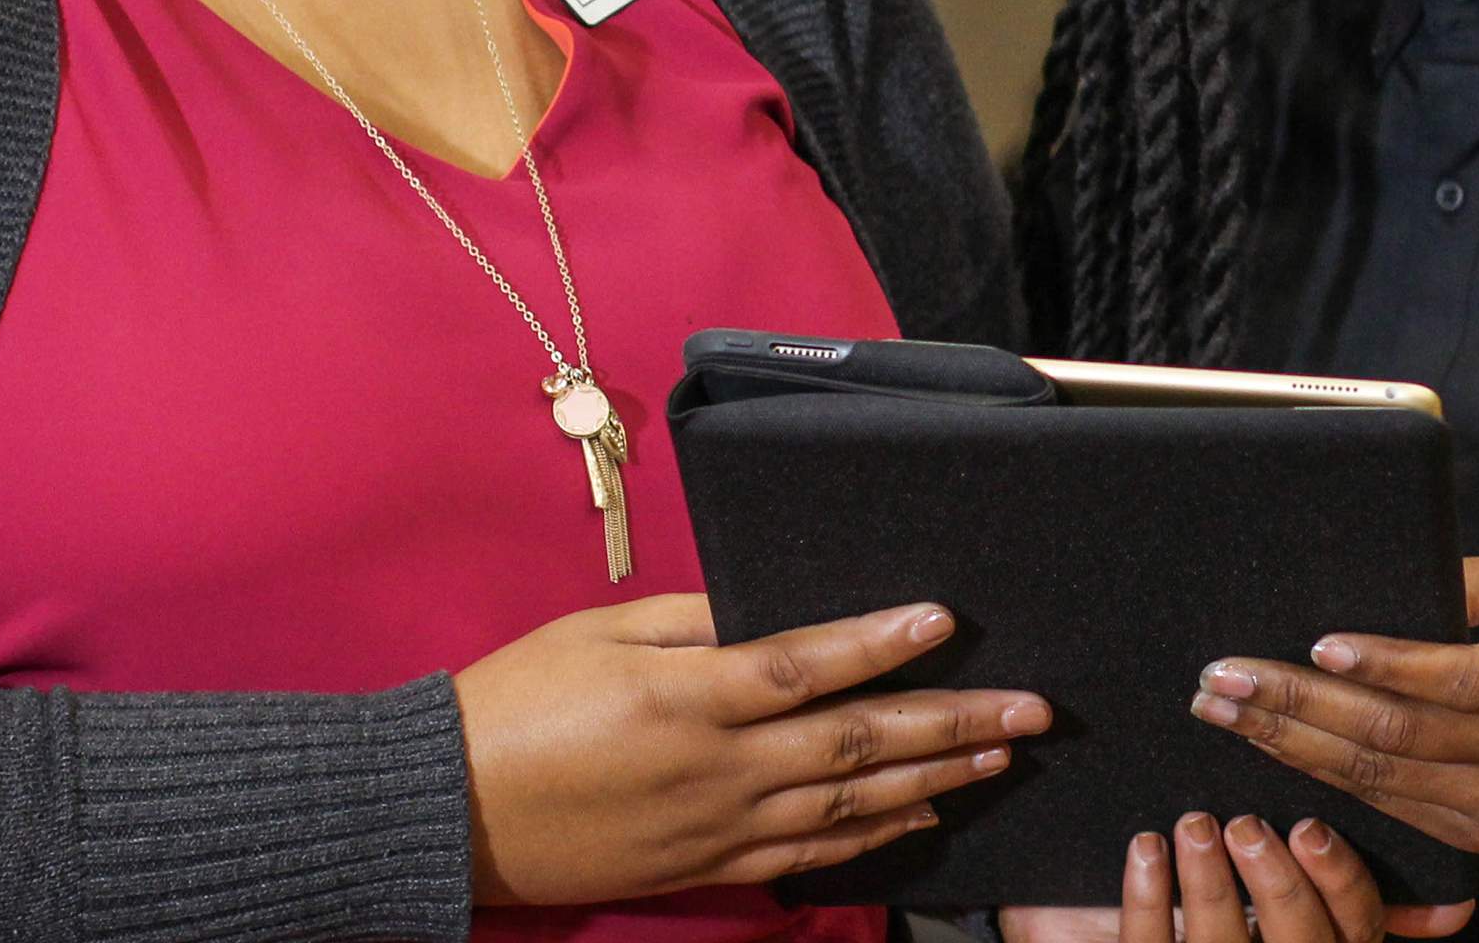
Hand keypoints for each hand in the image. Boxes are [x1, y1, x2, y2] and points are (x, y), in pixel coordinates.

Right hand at [454, 593, 1049, 904]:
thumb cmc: (515, 702)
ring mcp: (717, 827)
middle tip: (1029, 710)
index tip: (945, 619)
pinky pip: (808, 857)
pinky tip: (922, 820)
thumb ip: (693, 618)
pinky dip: (873, 839)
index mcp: (687, 695)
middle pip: (856, 745)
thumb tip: (767, 609)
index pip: (806, 665)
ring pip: (850, 808)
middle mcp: (717, 768)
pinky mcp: (707, 868)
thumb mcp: (600, 632)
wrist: (449, 810)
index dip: (881, 642)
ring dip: (935, 781)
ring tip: (1000, 759)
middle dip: (952, 724)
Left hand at [1001, 812, 1470, 942]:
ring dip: (1209, 884)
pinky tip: (1146, 848)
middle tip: (1245, 824)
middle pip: (1300, 941)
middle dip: (1275, 882)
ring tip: (1193, 824)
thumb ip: (1338, 890)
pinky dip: (1147, 897)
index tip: (1307, 825)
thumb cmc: (1220, 898)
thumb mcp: (1286, 898)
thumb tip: (1444, 895)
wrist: (1115, 925)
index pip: (1357, 923)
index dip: (1342, 878)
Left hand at [1191, 553, 1478, 853]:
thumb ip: (1476, 580)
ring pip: (1379, 778)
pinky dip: (1323, 778)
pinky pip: (1389, 806)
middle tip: (1223, 677)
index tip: (1317, 646)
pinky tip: (1273, 748)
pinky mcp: (1477, 835)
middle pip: (1398, 734)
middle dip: (1297, 706)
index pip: (1458, 678)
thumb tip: (1390, 571)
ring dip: (1289, 744)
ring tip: (1222, 709)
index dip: (1386, 664)